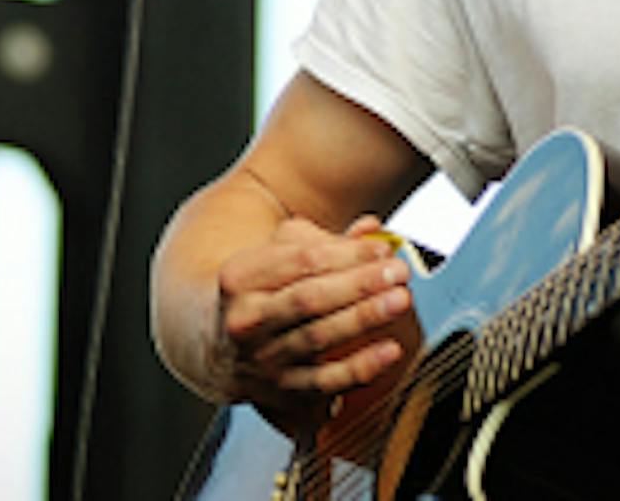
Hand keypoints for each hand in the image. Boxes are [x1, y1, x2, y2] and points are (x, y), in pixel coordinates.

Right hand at [210, 214, 415, 429]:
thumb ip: (325, 242)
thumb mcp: (276, 260)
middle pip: (309, 298)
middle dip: (359, 283)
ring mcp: (263, 358)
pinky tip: (389, 350)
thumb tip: (373, 228)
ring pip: (318, 338)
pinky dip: (360, 367)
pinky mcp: (283, 391)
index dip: (348, 254)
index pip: (301, 260)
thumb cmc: (260, 295)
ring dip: (364, 318)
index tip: (384, 249)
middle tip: (398, 272)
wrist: (220, 351)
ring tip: (400, 300)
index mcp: (240, 277)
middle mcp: (246, 319)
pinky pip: (326, 382)